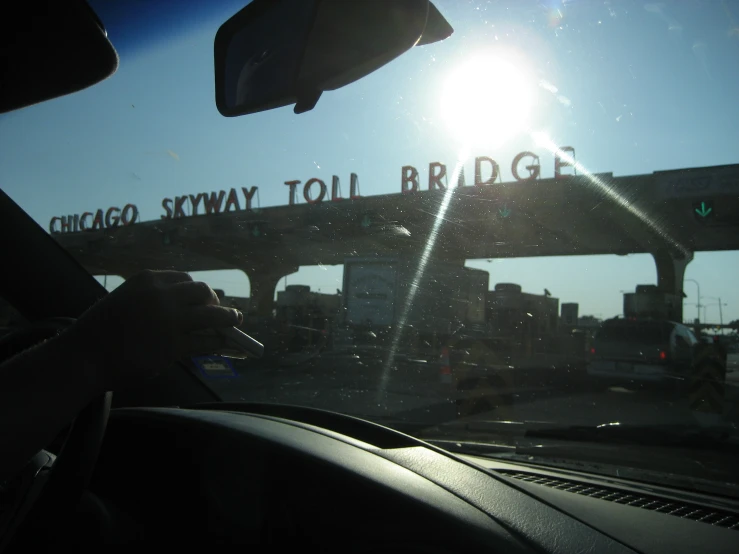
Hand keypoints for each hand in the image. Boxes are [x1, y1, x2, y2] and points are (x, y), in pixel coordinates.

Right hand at [62, 270, 241, 389]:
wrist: (85, 355)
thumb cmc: (103, 331)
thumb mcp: (126, 300)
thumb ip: (153, 300)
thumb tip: (185, 310)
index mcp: (149, 280)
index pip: (185, 279)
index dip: (198, 291)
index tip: (206, 298)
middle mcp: (162, 295)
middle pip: (203, 292)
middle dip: (214, 301)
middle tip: (222, 312)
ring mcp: (170, 319)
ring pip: (212, 314)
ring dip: (228, 318)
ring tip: (236, 322)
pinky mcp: (174, 345)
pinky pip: (206, 341)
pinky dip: (219, 342)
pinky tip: (224, 344)